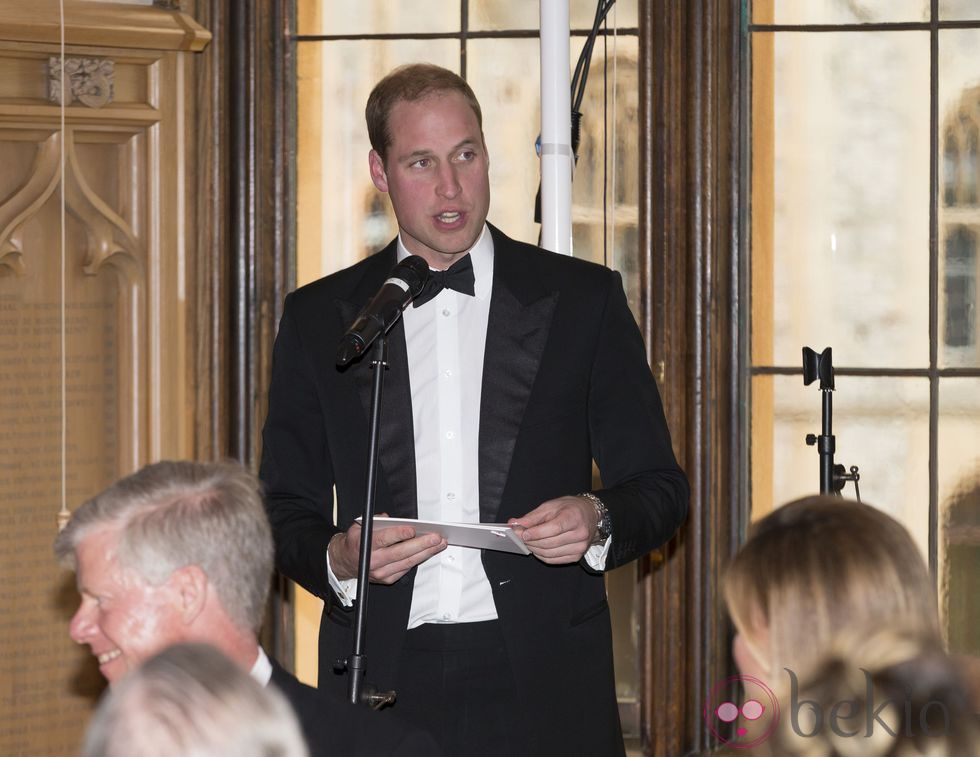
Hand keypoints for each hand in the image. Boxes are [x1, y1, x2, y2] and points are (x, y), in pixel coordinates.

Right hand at [328, 514, 447, 583]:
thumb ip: (376, 520)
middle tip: (436, 538)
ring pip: (408, 562)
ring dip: (426, 553)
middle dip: (421, 544)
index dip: (399, 534)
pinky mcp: (388, 579)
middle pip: (401, 552)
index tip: (413, 530)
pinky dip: (419, 560)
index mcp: (366, 545)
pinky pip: (407, 568)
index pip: (385, 539)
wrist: (345, 562)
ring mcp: (381, 572)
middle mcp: (374, 561)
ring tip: (439, 544)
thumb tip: (392, 519)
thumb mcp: (360, 525)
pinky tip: (429, 552)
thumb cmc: (356, 542)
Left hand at [508, 496, 596, 563]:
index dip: (535, 532)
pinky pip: (553, 560)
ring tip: (527, 541)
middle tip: (520, 537)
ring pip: (549, 553)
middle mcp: (579, 534)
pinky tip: (537, 548)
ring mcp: (579, 547)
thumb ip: (532, 517)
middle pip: (549, 543)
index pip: (553, 528)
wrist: (590, 515)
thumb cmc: (570, 508)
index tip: (522, 533)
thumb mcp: (551, 506)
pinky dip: (541, 555)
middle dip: (530, 541)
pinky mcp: (576, 557)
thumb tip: (514, 523)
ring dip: (534, 549)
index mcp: (574, 518)